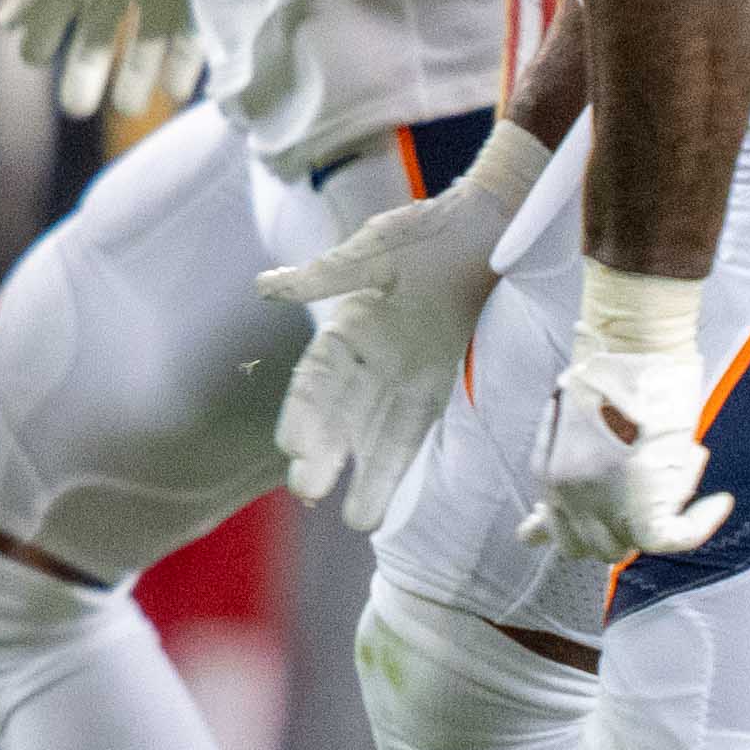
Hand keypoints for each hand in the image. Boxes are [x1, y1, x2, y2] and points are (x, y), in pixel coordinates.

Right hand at [0, 0, 194, 121]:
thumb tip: (3, 24)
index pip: (58, 4)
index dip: (44, 32)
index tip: (32, 59)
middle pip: (99, 35)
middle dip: (85, 71)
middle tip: (76, 108)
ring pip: (145, 45)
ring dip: (137, 77)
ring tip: (130, 108)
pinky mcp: (201, 2)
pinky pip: (190, 41)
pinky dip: (183, 67)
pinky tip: (172, 90)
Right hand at [259, 139, 536, 534]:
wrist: (483, 230)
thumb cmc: (423, 234)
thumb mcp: (372, 250)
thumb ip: (324, 276)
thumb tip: (266, 287)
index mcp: (344, 326)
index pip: (315, 379)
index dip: (303, 412)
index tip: (293, 446)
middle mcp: (366, 359)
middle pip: (340, 415)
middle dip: (326, 454)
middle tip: (309, 492)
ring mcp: (398, 375)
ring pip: (374, 433)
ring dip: (365, 474)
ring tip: (357, 519)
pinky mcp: (432, 385)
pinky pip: (411, 430)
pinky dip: (395, 464)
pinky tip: (382, 500)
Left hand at [524, 270, 732, 564]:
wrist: (629, 358)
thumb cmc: (610, 378)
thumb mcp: (576, 422)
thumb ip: (571, 457)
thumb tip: (581, 484)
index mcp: (548, 473)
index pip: (547, 531)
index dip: (567, 535)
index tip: (593, 523)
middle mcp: (566, 497)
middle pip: (587, 548)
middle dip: (618, 531)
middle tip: (653, 497)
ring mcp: (601, 506)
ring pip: (627, 548)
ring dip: (655, 523)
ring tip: (681, 476)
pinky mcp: (640, 508)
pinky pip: (675, 538)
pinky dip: (700, 523)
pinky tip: (717, 501)